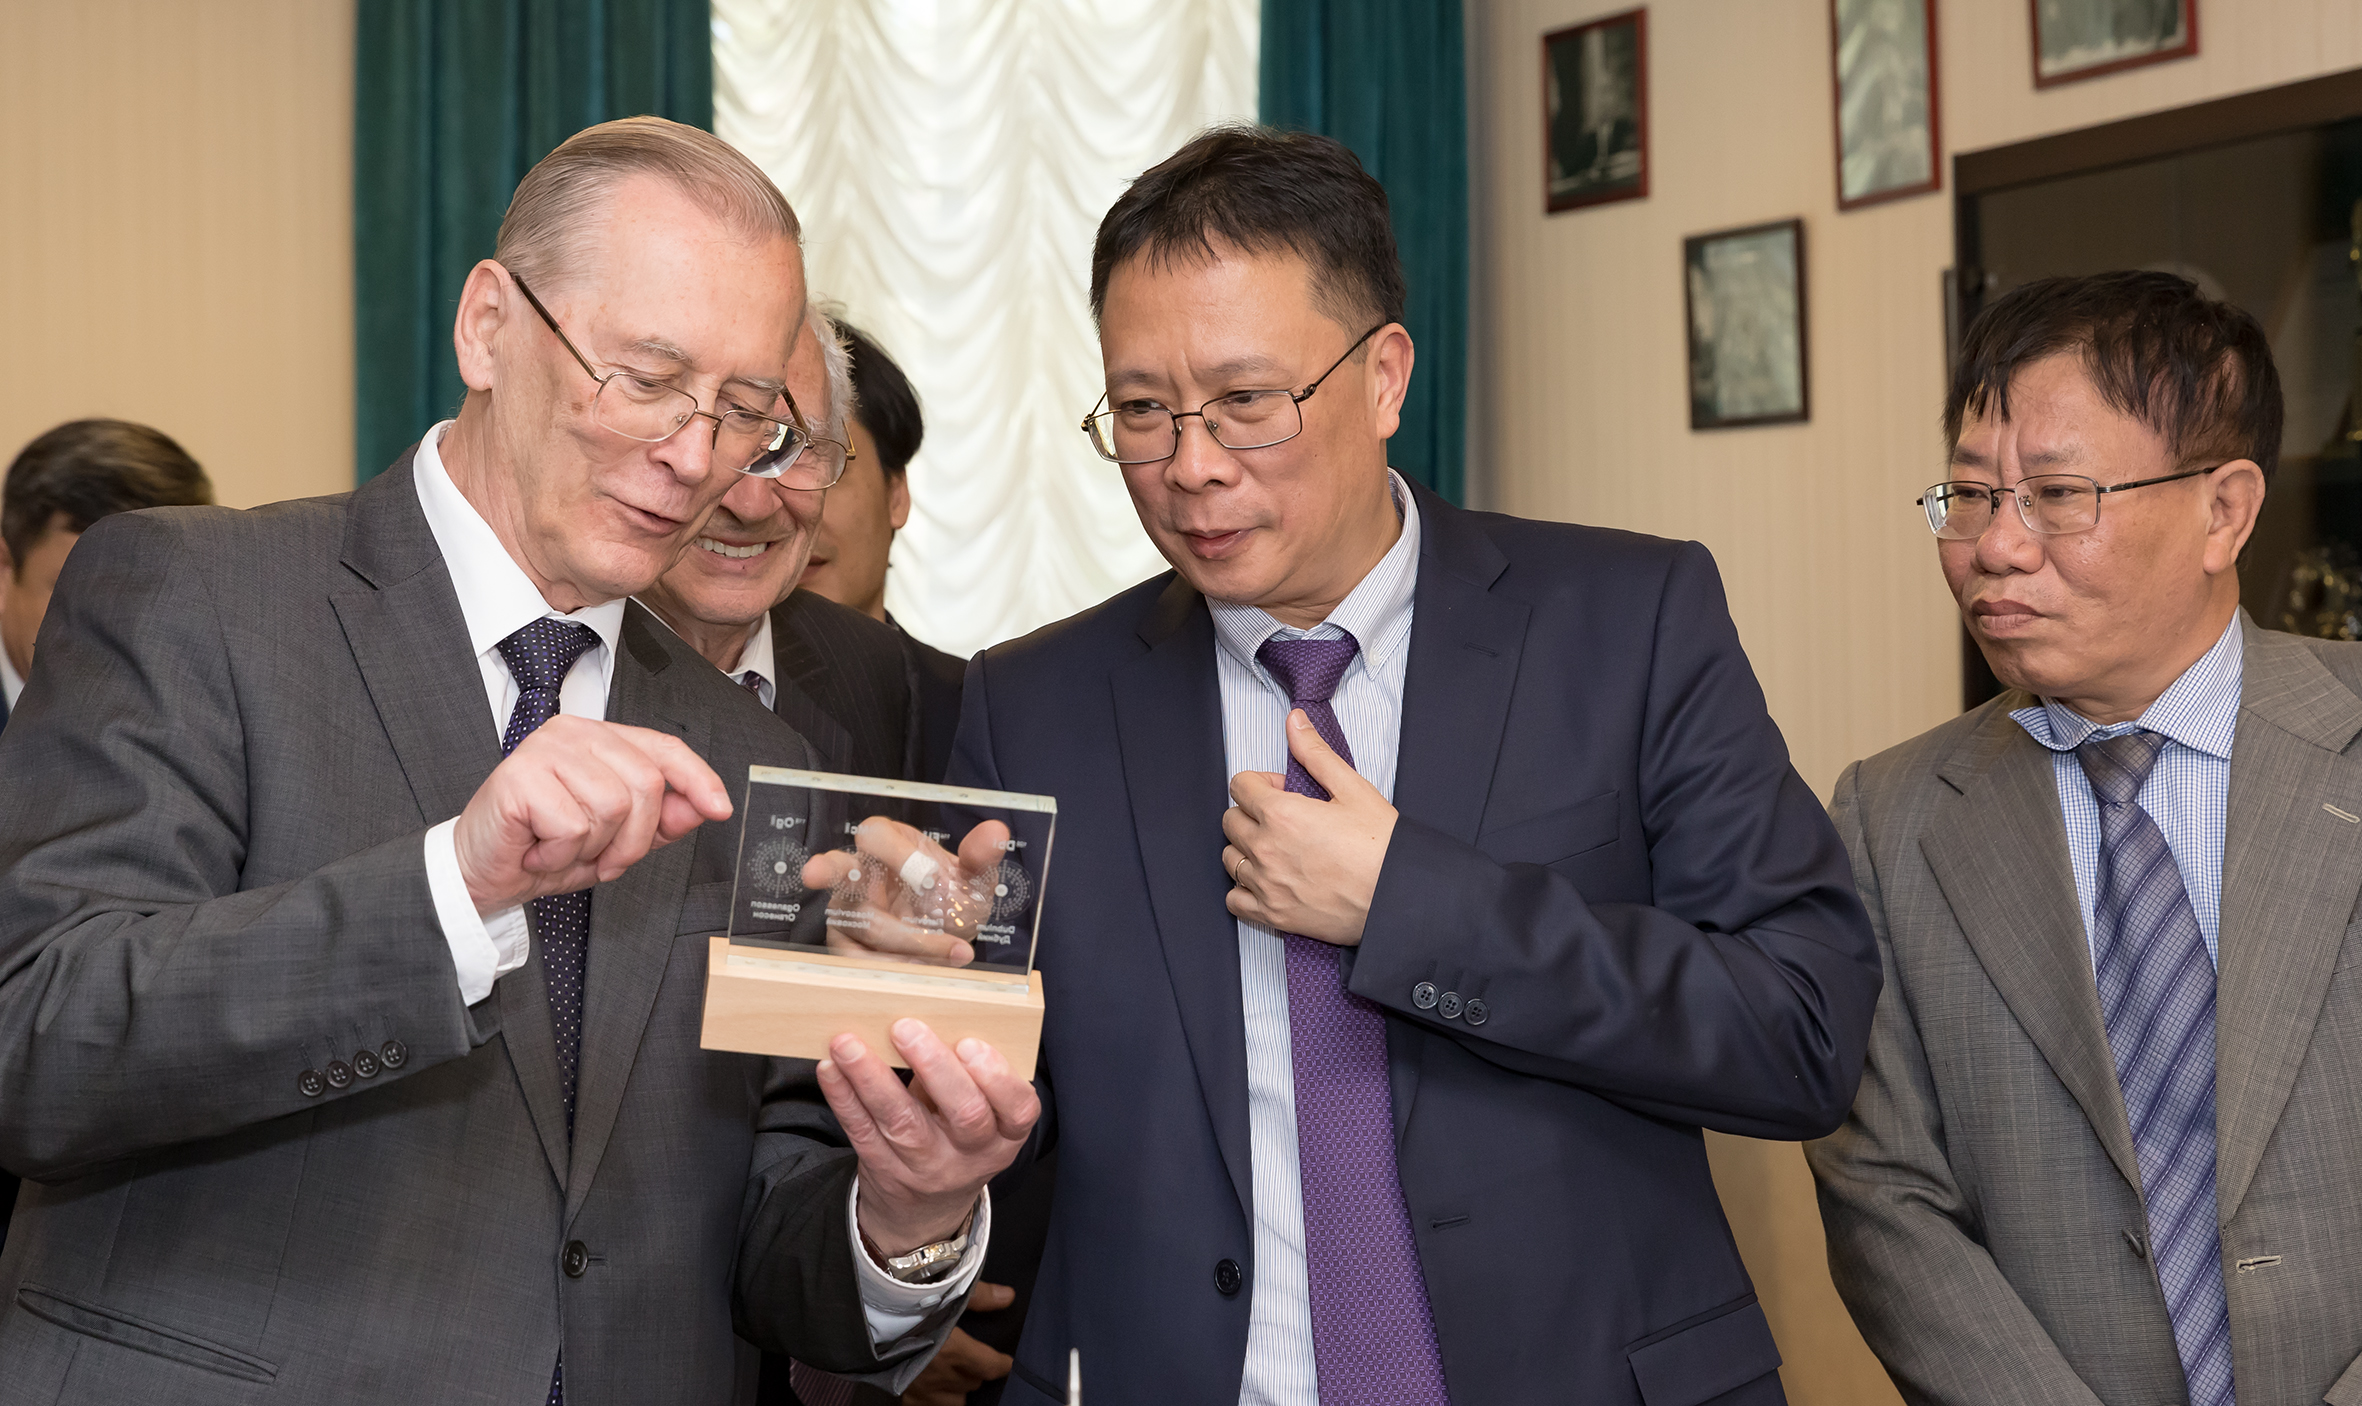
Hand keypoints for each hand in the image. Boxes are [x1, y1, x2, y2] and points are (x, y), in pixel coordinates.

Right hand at [453, 715, 730, 913]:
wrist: (480, 873)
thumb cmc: (542, 848)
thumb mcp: (615, 839)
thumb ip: (660, 819)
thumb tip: (702, 804)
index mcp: (600, 739)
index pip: (664, 748)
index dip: (698, 778)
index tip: (720, 808)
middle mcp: (574, 733)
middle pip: (646, 784)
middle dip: (633, 839)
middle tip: (598, 856)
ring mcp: (544, 748)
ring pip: (613, 806)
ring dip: (593, 847)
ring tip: (561, 847)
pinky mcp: (519, 774)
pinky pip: (574, 825)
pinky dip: (560, 853)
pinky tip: (537, 848)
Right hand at [800, 818, 1013, 966]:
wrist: (945, 939)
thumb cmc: (950, 900)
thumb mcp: (972, 880)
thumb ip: (981, 856)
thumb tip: (996, 832)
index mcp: (886, 844)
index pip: (876, 836)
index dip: (897, 852)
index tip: (928, 874)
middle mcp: (859, 874)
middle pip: (838, 869)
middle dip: (825, 868)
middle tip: (814, 871)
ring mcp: (847, 912)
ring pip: (862, 924)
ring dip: (906, 942)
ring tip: (950, 953)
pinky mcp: (845, 947)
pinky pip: (859, 959)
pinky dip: (894, 967)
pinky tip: (925, 970)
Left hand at [822, 1019, 1038, 1255]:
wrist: (926, 1209)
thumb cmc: (958, 1137)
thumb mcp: (983, 1116)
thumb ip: (967, 1075)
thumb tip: (931, 1014)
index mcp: (1006, 1134)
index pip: (1018, 1109)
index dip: (997, 1077)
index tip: (971, 1043)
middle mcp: (972, 1155)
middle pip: (964, 1114)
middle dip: (935, 1067)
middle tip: (906, 1028)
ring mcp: (927, 1168)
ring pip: (902, 1123)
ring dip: (872, 1078)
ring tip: (849, 1043)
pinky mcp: (885, 1170)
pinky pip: (862, 1133)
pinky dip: (844, 1098)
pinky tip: (831, 1068)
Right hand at [900, 1292, 1016, 1405]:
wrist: (867, 1317)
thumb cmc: (909, 1302)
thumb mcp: (946, 1292)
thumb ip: (979, 1296)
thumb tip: (1009, 1297)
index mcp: (954, 1351)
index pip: (991, 1366)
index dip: (1001, 1364)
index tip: (1005, 1361)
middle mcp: (941, 1375)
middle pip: (973, 1382)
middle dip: (977, 1372)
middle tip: (976, 1361)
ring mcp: (922, 1389)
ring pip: (954, 1401)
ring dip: (958, 1389)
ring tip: (957, 1377)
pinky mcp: (906, 1395)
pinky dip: (934, 1401)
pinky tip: (935, 1391)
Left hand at [1222, 708, 1395, 944]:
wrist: (1399, 897)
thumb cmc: (1382, 846)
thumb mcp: (1352, 789)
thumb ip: (1316, 753)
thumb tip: (1295, 723)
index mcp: (1282, 814)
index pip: (1240, 786)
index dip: (1261, 783)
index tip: (1281, 791)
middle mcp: (1266, 849)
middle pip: (1230, 821)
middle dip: (1251, 813)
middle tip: (1282, 819)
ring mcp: (1267, 885)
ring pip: (1229, 859)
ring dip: (1246, 849)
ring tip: (1276, 849)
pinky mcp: (1273, 915)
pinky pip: (1234, 900)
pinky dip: (1244, 890)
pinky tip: (1268, 881)